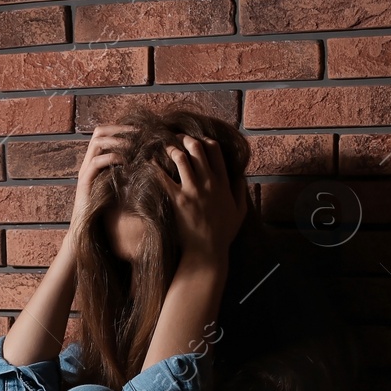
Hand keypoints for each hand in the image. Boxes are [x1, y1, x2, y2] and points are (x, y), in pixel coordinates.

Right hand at [67, 123, 133, 239]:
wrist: (88, 230)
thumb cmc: (106, 212)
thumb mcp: (121, 188)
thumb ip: (128, 174)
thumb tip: (149, 163)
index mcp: (96, 162)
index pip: (105, 134)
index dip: (121, 128)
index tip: (140, 131)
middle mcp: (88, 163)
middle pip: (99, 132)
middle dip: (120, 129)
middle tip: (138, 132)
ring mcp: (85, 171)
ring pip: (97, 143)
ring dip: (117, 141)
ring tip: (133, 145)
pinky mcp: (84, 182)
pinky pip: (96, 162)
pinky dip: (112, 158)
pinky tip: (126, 162)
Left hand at [152, 134, 246, 265]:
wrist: (207, 252)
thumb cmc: (223, 235)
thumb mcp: (240, 212)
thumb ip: (240, 192)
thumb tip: (241, 175)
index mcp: (223, 184)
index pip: (215, 151)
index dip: (205, 141)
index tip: (198, 140)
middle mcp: (209, 183)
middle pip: (197, 148)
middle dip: (185, 139)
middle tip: (177, 138)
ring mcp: (192, 190)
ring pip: (180, 158)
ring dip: (171, 149)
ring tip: (164, 148)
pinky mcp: (177, 200)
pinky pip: (163, 177)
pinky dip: (155, 167)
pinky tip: (149, 163)